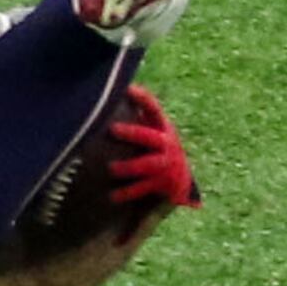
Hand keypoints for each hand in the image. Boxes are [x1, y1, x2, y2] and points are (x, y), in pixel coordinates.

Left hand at [104, 85, 197, 213]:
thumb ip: (136, 117)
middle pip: (151, 137)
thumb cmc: (155, 149)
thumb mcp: (151, 131)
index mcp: (162, 127)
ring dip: (129, 167)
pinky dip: (128, 192)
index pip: (152, 108)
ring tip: (112, 168)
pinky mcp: (164, 184)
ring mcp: (167, 164)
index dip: (142, 98)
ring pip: (148, 165)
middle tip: (113, 129)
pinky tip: (112, 196)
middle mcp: (167, 144)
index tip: (127, 89)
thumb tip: (106, 97)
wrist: (180, 179)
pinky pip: (144, 188)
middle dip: (133, 132)